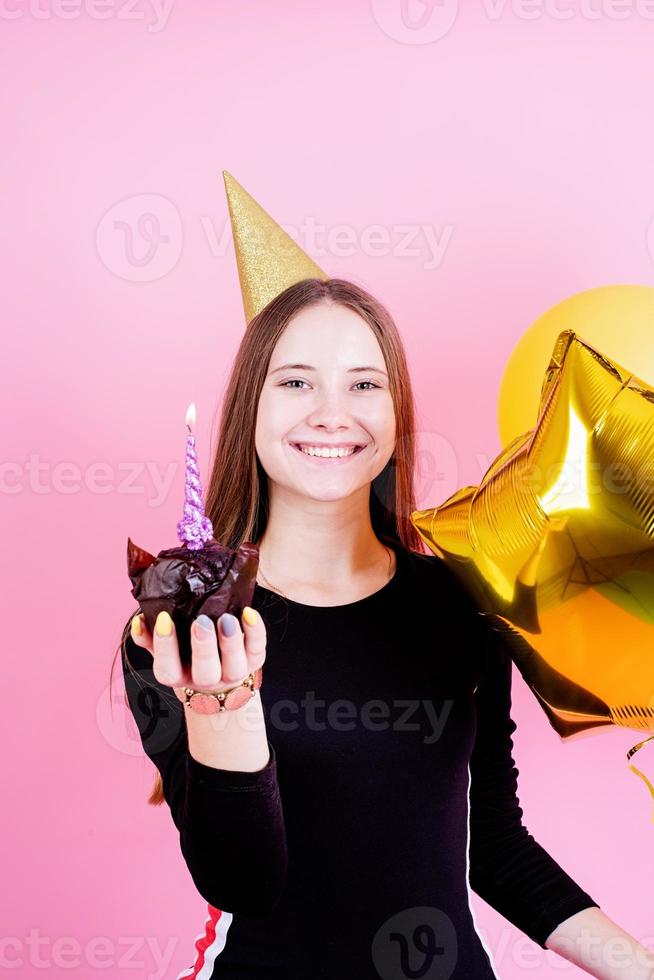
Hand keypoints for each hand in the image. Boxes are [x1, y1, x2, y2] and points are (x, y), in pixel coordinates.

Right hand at [129, 608, 266, 695]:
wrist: (221, 677)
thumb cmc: (185, 655)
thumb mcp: (165, 649)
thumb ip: (149, 637)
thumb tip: (139, 620)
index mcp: (177, 675)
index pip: (167, 667)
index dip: (164, 646)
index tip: (164, 619)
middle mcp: (205, 679)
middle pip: (204, 672)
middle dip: (203, 647)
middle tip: (200, 621)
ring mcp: (232, 673)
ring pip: (233, 665)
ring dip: (230, 642)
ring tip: (227, 618)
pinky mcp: (254, 661)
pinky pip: (257, 650)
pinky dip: (256, 632)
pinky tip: (249, 613)